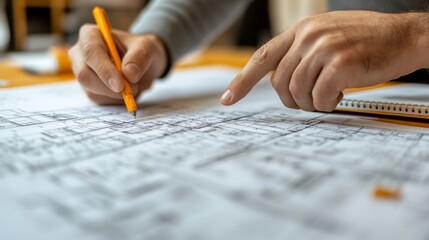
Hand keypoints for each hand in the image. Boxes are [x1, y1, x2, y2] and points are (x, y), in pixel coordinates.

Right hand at [69, 24, 167, 104]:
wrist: (143, 64)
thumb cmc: (141, 51)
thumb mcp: (147, 48)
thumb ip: (139, 58)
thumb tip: (129, 74)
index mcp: (90, 35)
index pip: (90, 51)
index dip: (104, 69)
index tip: (120, 84)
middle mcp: (81, 53)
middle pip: (84, 74)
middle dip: (109, 86)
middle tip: (132, 89)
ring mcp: (82, 72)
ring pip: (91, 90)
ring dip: (115, 94)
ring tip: (134, 86)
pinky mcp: (89, 88)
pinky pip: (98, 99)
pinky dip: (115, 99)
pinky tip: (126, 91)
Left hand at [221, 11, 425, 111]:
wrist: (403, 36)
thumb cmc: (366, 40)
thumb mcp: (326, 36)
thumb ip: (300, 53)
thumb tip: (280, 79)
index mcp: (301, 30)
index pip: (262, 57)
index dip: (243, 80)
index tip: (229, 98)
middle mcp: (308, 36)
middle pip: (278, 82)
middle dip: (291, 99)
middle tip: (308, 101)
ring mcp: (323, 48)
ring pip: (297, 92)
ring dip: (310, 103)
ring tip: (327, 97)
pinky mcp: (339, 63)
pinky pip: (318, 97)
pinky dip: (326, 104)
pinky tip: (338, 96)